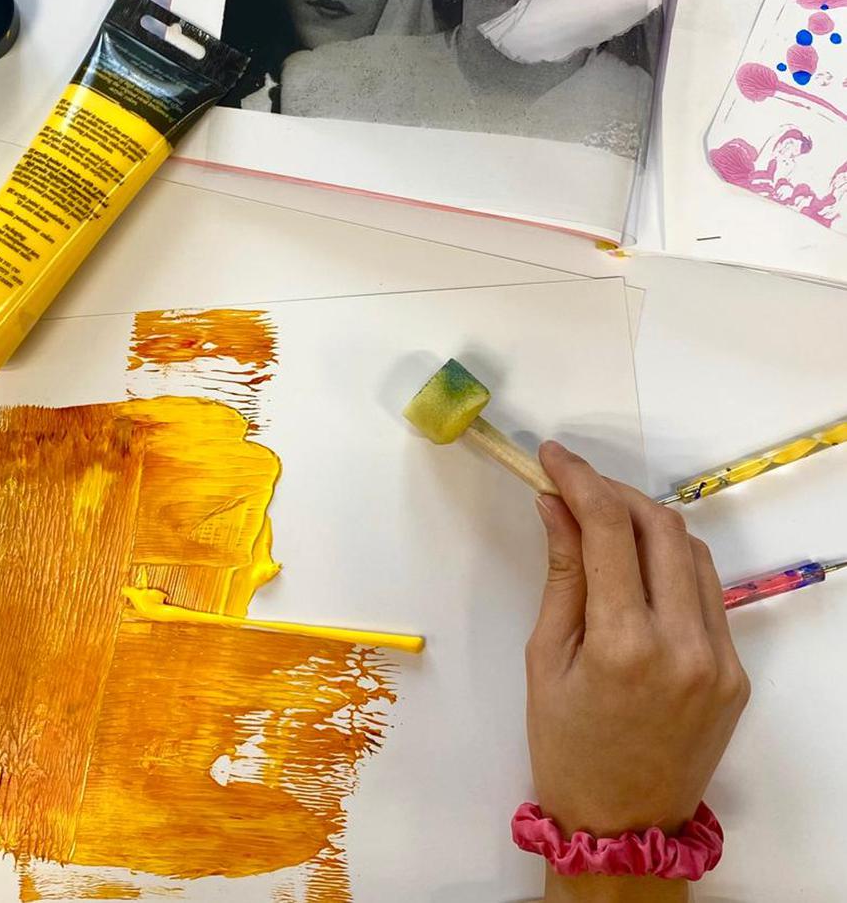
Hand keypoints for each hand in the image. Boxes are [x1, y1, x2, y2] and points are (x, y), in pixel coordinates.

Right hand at [527, 443, 749, 901]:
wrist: (622, 822)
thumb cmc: (565, 745)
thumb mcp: (544, 659)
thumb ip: (561, 575)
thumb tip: (556, 506)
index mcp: (624, 644)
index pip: (609, 530)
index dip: (580, 481)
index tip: (553, 458)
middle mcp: (684, 644)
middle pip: (661, 528)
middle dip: (615, 492)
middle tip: (575, 484)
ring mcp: (720, 658)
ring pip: (692, 553)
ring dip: (648, 523)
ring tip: (603, 521)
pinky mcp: (736, 670)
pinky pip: (707, 594)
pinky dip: (671, 565)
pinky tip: (638, 568)